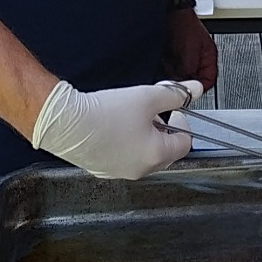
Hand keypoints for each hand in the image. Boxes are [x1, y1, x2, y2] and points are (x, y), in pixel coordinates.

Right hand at [31, 79, 193, 179]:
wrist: (65, 123)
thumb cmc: (104, 113)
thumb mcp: (147, 96)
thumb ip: (175, 93)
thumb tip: (195, 89)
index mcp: (157, 155)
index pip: (185, 143)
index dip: (182, 123)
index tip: (172, 110)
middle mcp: (141, 170)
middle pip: (166, 151)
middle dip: (163, 131)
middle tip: (151, 112)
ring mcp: (121, 173)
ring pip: (144, 155)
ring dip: (144, 137)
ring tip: (130, 118)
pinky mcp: (103, 170)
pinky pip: (124, 158)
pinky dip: (125, 144)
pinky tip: (113, 127)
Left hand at [164, 6, 218, 93]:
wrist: (170, 11)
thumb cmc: (184, 24)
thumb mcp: (189, 52)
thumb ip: (188, 70)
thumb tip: (185, 84)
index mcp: (208, 57)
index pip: (209, 80)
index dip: (199, 87)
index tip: (188, 90)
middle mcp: (198, 58)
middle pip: (192, 78)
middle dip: (181, 78)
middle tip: (174, 74)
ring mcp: (186, 56)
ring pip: (180, 73)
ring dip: (172, 72)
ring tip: (167, 63)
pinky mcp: (174, 54)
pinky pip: (171, 67)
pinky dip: (166, 66)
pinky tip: (163, 59)